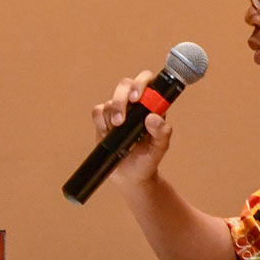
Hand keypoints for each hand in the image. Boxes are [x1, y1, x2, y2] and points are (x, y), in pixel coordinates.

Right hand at [93, 70, 174, 184]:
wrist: (130, 176)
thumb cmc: (147, 160)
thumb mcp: (159, 149)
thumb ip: (162, 133)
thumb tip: (153, 117)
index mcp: (152, 106)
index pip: (149, 83)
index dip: (142, 83)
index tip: (137, 98)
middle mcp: (135, 106)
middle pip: (125, 85)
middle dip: (121, 97)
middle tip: (122, 116)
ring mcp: (118, 112)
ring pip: (111, 99)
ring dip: (112, 111)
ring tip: (116, 127)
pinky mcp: (103, 121)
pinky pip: (98, 111)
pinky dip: (100, 120)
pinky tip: (107, 132)